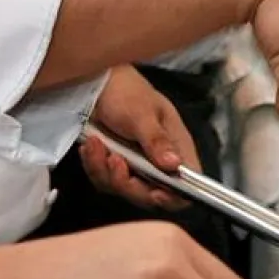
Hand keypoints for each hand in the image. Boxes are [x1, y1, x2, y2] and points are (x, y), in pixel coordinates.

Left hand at [83, 67, 200, 210]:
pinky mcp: (113, 165)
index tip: (156, 193)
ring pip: (123, 189)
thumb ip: (157, 140)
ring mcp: (135, 165)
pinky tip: (91, 145)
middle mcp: (158, 161)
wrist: (94, 82)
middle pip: (151, 194)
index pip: (187, 184)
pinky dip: (94, 165)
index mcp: (176, 147)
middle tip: (115, 161)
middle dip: (129, 184)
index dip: (175, 196)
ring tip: (97, 144)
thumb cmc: (126, 91)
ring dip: (106, 171)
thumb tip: (175, 165)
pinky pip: (103, 179)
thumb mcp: (142, 113)